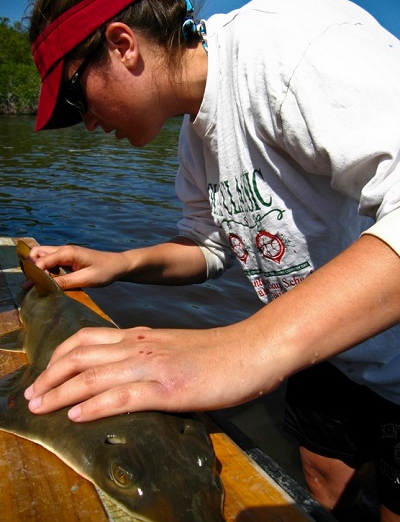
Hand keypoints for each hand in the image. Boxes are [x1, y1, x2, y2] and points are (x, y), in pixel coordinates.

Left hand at [24, 323, 279, 421]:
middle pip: (81, 355)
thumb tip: (129, 378)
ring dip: (60, 392)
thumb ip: (149, 358)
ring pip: (93, 376)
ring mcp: (152, 366)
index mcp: (141, 336)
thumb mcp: (174, 349)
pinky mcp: (168, 389)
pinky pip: (121, 397)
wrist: (250, 349)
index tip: (45, 374)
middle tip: (31, 394)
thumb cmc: (216, 353)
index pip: (87, 339)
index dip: (59, 356)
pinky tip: (76, 417)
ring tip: (40, 407)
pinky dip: (94, 407)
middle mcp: (140, 346)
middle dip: (49, 375)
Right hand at [26, 244, 125, 289]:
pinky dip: (44, 269)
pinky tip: (47, 281)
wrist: (118, 265)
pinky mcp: (68, 259)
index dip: (35, 273)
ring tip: (35, 284)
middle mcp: (64, 250)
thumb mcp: (86, 279)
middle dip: (31, 267)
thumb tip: (45, 287)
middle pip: (37, 253)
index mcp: (68, 252)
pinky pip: (50, 261)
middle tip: (30, 284)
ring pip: (42, 256)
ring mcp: (65, 253)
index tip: (33, 287)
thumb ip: (65, 282)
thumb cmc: (105, 271)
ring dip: (37, 268)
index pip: (42, 260)